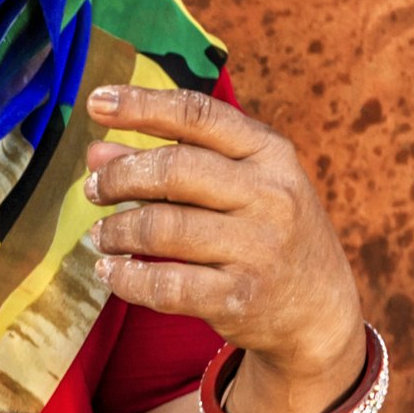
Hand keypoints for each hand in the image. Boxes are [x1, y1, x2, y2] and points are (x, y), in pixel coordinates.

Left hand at [80, 83, 368, 412]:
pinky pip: (165, 285)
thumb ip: (170, 162)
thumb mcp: (238, 186)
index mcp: (270, 153)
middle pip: (174, 169)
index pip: (198, 114)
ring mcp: (258, 249)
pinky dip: (126, 279)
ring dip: (116, 231)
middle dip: (119, 177)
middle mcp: (269, 195)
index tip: (96, 102)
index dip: (142, 104)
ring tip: (102, 236)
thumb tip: (96, 153)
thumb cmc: (268, 234)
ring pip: (162, 228)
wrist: (320, 310)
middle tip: (93, 189)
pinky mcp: (240, 298)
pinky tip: (111, 273)